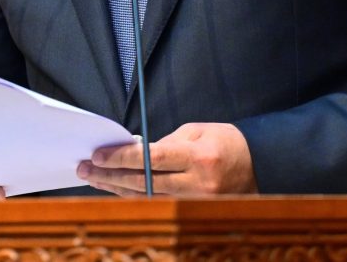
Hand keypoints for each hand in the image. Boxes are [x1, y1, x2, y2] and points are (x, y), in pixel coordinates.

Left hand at [77, 122, 257, 195]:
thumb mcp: (197, 131)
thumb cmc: (226, 142)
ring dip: (116, 189)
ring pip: (146, 198)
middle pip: (143, 182)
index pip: (151, 159)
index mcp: (197, 157)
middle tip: (85, 168)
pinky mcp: (194, 213)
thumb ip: (166, 142)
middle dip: (110, 175)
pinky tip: (116, 191)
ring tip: (93, 179)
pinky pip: (157, 206)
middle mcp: (196, 184)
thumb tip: (135, 152)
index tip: (98, 155)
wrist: (261, 166)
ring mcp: (195, 204)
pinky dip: (134, 198)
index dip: (122, 158)